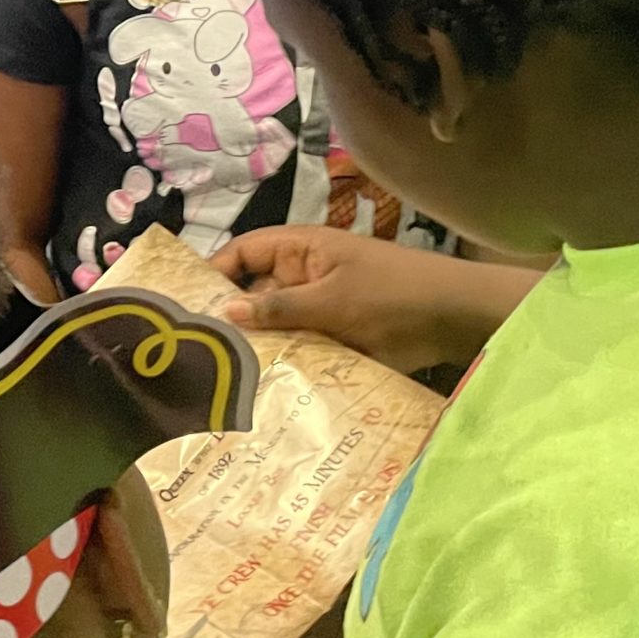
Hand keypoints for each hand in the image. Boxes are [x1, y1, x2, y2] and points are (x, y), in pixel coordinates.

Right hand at [211, 226, 539, 373]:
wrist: (456, 320)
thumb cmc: (395, 296)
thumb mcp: (333, 301)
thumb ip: (279, 307)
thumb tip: (224, 312)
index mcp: (301, 249)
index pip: (243, 253)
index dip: (213, 273)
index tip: (183, 306)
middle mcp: (304, 275)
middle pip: (253, 292)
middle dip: (229, 318)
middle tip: (192, 354)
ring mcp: (319, 307)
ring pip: (274, 325)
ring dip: (255, 346)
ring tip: (217, 378)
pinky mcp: (334, 337)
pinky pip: (298, 346)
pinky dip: (282, 362)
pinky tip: (259, 388)